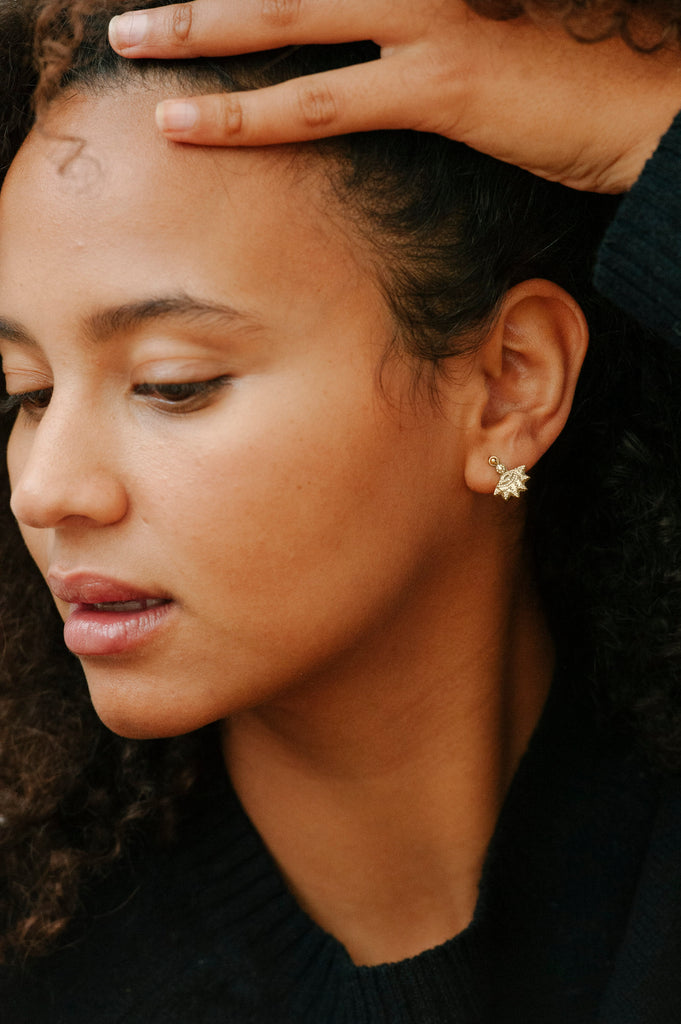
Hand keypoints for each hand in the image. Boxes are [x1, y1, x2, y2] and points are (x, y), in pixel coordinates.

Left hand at [109, 0, 680, 191]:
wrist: (646, 110)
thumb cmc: (566, 85)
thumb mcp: (479, 47)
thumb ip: (408, 46)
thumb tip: (361, 64)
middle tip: (135, 5)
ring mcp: (434, 22)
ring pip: (292, 19)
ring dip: (204, 30)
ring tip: (136, 45)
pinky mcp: (445, 84)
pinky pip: (328, 99)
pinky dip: (255, 114)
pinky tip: (195, 123)